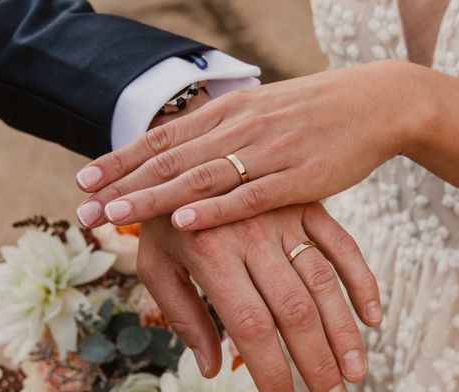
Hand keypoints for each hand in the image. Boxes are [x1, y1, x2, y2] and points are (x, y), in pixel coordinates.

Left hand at [74, 60, 417, 229]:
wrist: (374, 104)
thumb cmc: (314, 114)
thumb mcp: (262, 113)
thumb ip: (225, 134)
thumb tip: (190, 157)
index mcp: (227, 113)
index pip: (162, 138)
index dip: (120, 160)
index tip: (84, 179)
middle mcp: (238, 129)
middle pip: (169, 160)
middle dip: (122, 185)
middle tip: (84, 207)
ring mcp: (267, 153)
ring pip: (199, 178)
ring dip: (153, 198)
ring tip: (115, 217)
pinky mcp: (297, 178)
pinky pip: (249, 196)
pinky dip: (214, 209)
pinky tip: (184, 220)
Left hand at [135, 203, 381, 391]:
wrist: (184, 154)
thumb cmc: (163, 219)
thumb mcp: (155, 263)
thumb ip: (181, 315)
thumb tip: (212, 368)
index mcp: (210, 252)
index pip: (250, 326)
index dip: (271, 371)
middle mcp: (252, 235)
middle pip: (294, 310)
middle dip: (318, 363)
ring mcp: (284, 217)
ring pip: (323, 281)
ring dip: (344, 332)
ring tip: (356, 375)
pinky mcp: (306, 205)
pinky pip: (342, 243)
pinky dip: (361, 280)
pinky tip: (373, 317)